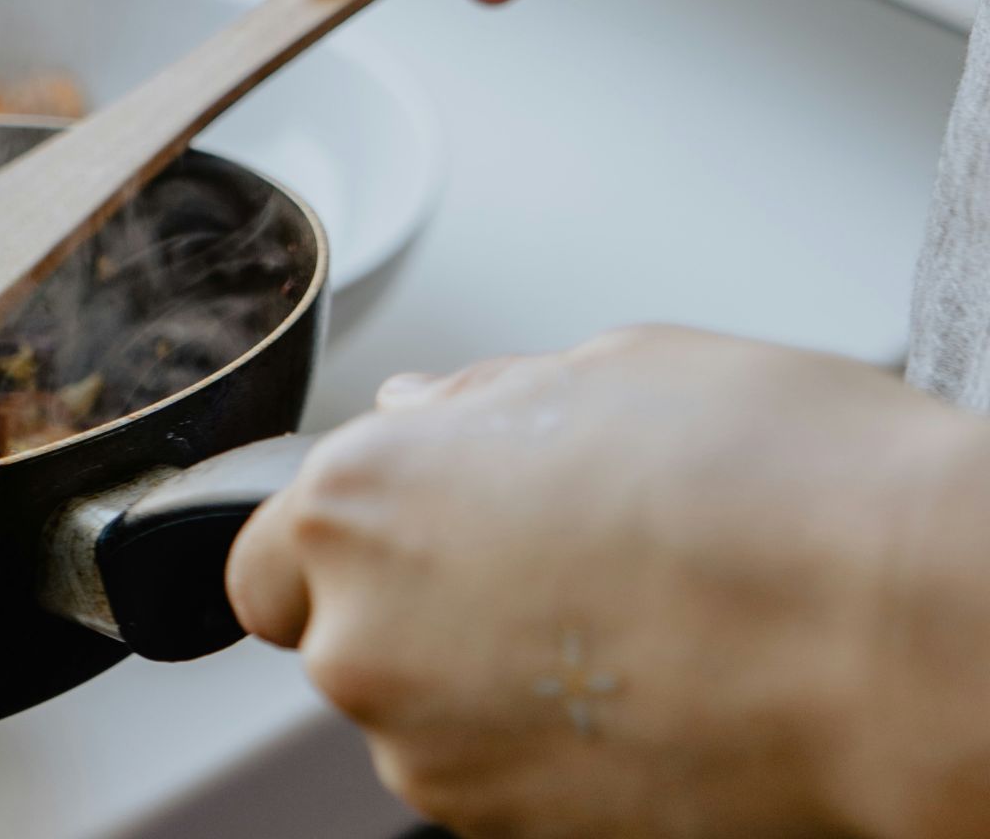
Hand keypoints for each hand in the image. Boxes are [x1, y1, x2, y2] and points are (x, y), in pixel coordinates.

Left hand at [228, 326, 989, 836]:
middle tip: (543, 561)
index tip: (402, 533)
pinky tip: (642, 686)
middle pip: (342, 636)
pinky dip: (541, 742)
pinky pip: (491, 773)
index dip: (330, 545)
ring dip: (482, 675)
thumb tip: (422, 411)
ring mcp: (433, 752)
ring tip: (619, 620)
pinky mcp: (509, 832)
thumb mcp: (611, 368)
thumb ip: (476, 402)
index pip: (259, 558)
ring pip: (419, 711)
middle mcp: (364, 638)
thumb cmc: (774, 482)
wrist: (900, 635)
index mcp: (358, 504)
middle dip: (415, 603)